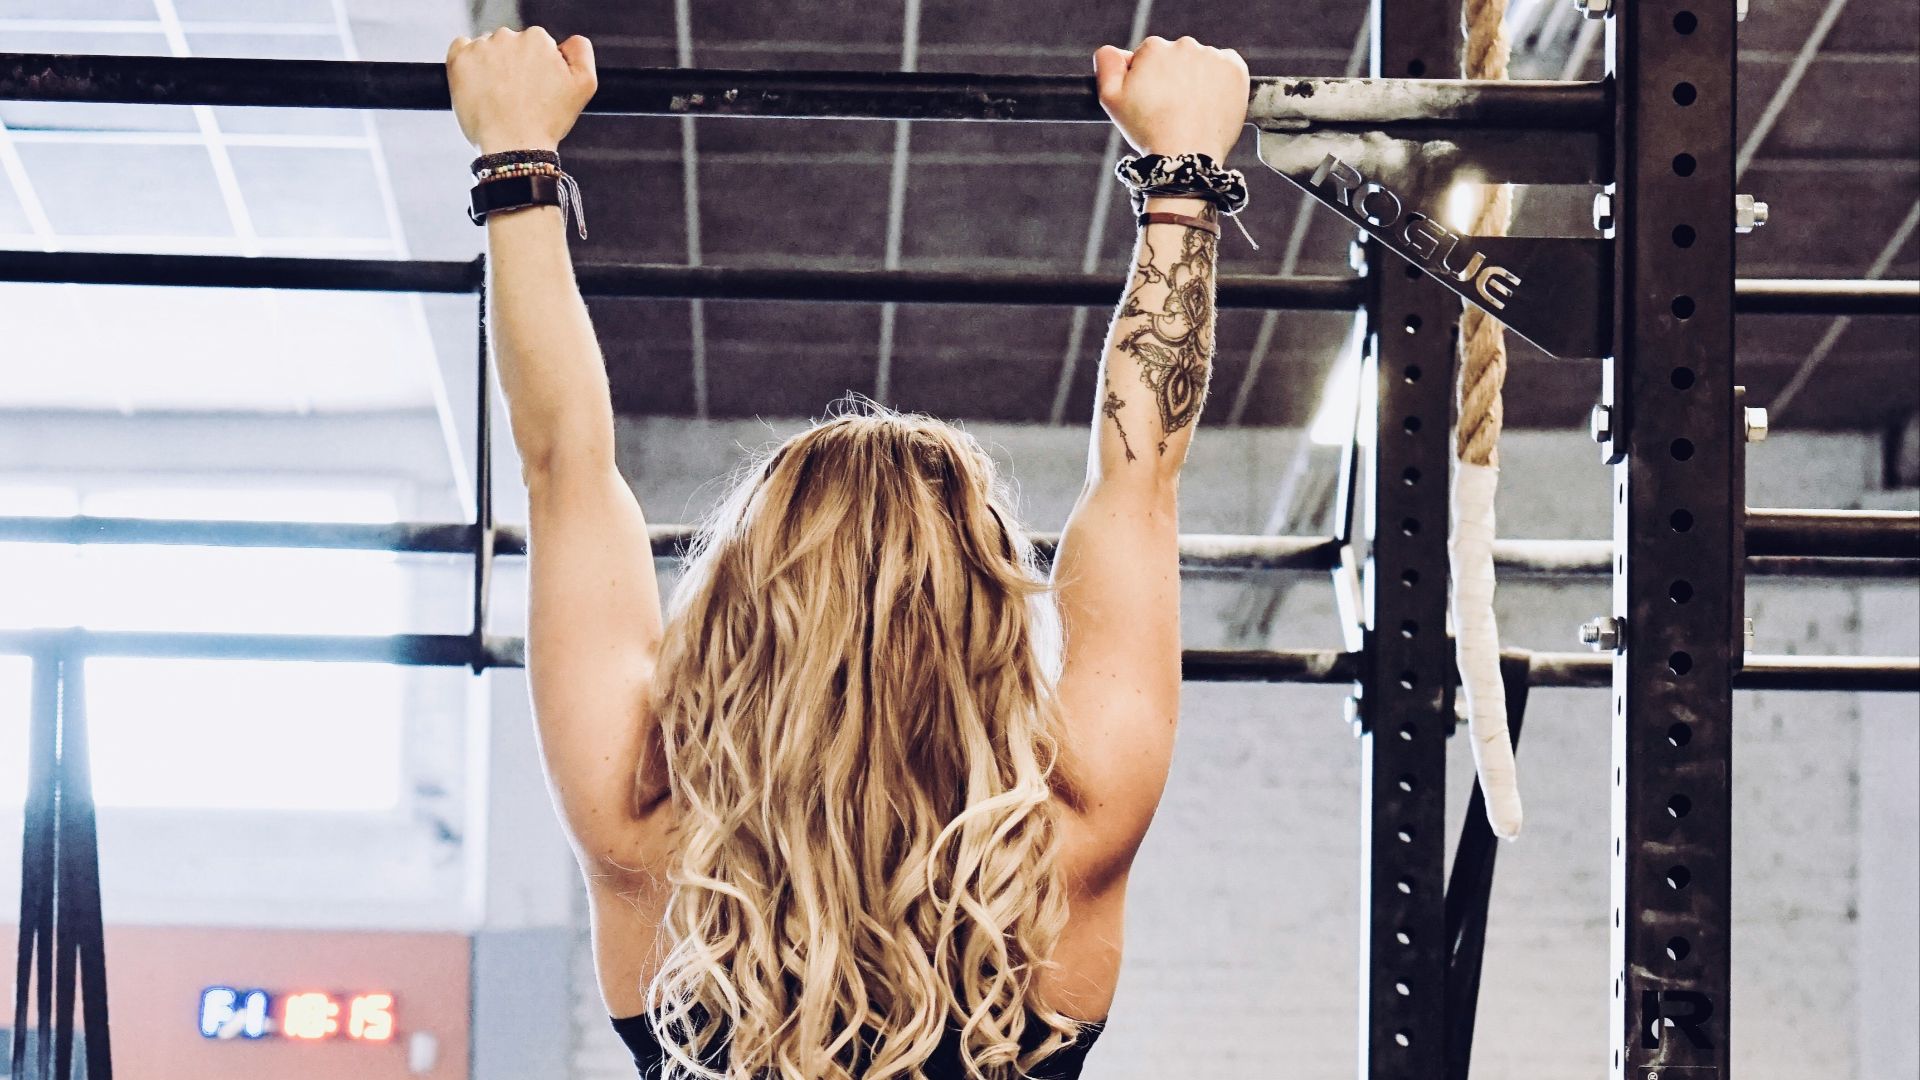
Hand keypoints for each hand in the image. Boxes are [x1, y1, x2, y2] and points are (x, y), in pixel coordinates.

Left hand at [446, 27, 596, 153]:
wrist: (514, 147)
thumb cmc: (547, 121)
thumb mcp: (584, 85)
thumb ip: (581, 52)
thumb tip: (567, 41)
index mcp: (538, 39)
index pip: (535, 45)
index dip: (536, 68)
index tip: (534, 89)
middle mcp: (508, 37)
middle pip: (509, 45)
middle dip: (512, 65)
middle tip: (516, 96)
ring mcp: (481, 48)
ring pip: (486, 48)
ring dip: (490, 66)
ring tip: (497, 97)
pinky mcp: (459, 60)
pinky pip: (461, 48)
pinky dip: (466, 63)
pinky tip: (477, 85)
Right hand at [1093, 37, 1248, 160]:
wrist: (1186, 156)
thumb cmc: (1147, 130)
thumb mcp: (1110, 99)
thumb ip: (1107, 64)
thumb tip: (1113, 49)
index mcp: (1154, 48)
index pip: (1150, 56)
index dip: (1149, 80)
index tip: (1153, 101)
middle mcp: (1184, 45)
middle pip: (1177, 57)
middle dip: (1174, 77)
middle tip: (1173, 108)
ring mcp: (1212, 56)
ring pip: (1202, 63)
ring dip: (1198, 79)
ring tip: (1192, 109)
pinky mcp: (1235, 68)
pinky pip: (1226, 67)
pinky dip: (1221, 81)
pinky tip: (1211, 102)